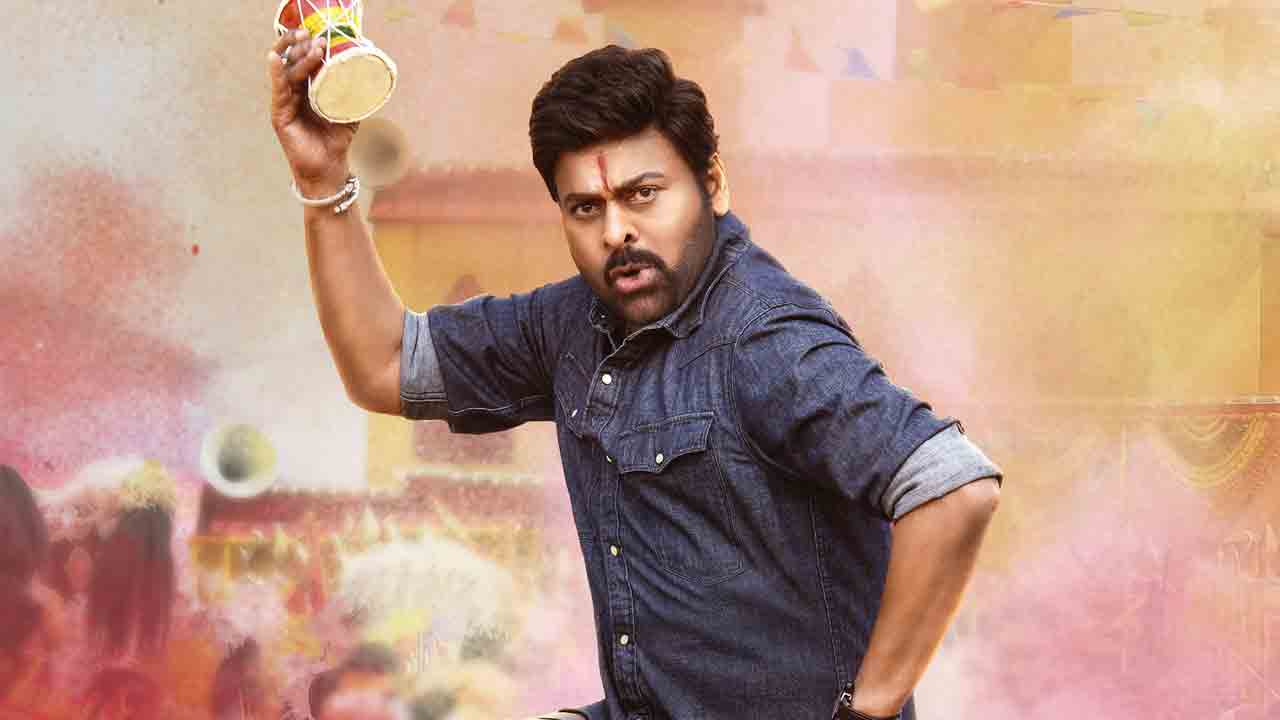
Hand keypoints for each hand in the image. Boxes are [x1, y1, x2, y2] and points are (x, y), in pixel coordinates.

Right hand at [267, 29, 357, 195]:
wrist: (330, 168)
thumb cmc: (336, 141)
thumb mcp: (348, 112)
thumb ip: (353, 94)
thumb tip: (368, 73)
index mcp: (308, 91)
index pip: (305, 62)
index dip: (311, 48)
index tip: (324, 37)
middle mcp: (294, 94)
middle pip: (292, 62)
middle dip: (301, 46)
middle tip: (314, 35)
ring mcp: (284, 103)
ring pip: (286, 73)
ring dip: (296, 56)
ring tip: (308, 44)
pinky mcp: (279, 115)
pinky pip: (277, 90)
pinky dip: (276, 73)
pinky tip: (275, 58)